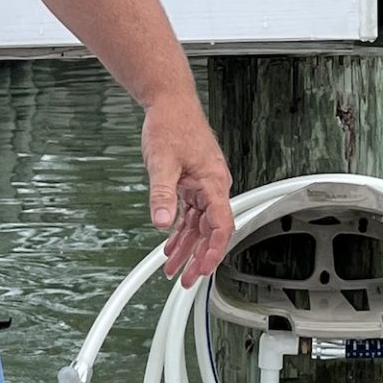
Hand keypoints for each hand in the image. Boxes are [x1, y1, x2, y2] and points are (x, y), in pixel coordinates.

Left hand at [143, 95, 233, 287]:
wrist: (169, 102)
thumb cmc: (172, 124)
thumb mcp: (162, 162)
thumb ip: (162, 195)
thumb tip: (162, 222)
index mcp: (213, 182)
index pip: (220, 226)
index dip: (213, 252)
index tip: (202, 270)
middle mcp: (212, 186)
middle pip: (210, 231)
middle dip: (198, 257)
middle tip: (185, 279)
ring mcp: (203, 185)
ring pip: (198, 225)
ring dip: (186, 247)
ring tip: (173, 268)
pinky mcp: (192, 182)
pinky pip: (189, 213)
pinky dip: (180, 230)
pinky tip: (170, 244)